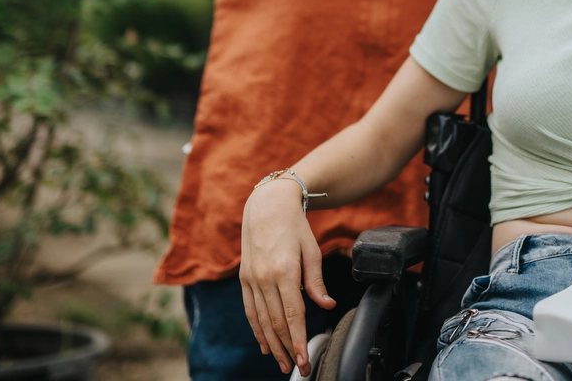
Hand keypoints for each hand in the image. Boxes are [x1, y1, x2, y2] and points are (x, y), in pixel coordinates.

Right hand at [240, 179, 333, 374]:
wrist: (266, 206)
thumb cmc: (294, 226)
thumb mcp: (311, 250)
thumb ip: (317, 281)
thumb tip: (327, 305)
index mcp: (284, 271)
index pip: (292, 314)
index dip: (298, 340)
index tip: (304, 359)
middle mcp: (264, 278)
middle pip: (276, 322)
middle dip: (287, 349)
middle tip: (299, 369)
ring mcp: (251, 280)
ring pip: (261, 321)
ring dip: (272, 345)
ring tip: (282, 363)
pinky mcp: (244, 279)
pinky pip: (250, 310)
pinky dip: (257, 330)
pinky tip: (264, 344)